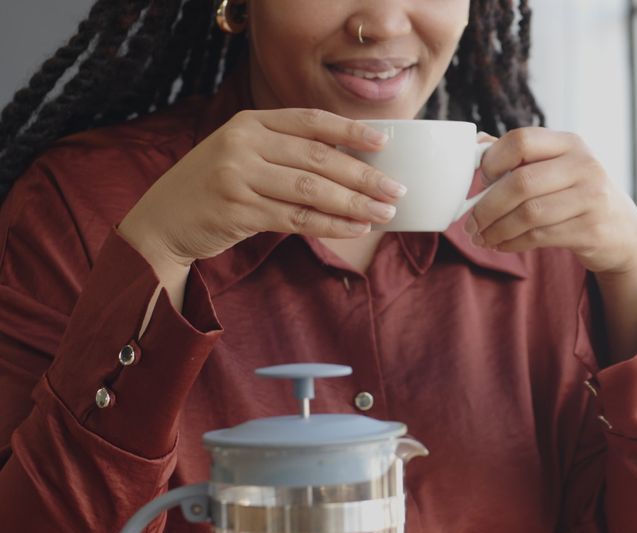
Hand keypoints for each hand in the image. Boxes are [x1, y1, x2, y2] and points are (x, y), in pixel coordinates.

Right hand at [118, 108, 404, 274]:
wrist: (161, 221)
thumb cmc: (214, 188)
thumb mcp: (242, 154)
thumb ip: (285, 150)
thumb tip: (351, 160)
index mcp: (249, 122)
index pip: (310, 120)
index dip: (350, 131)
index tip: (384, 143)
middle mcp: (242, 144)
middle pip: (318, 158)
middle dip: (363, 175)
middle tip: (396, 189)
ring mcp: (237, 177)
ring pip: (311, 190)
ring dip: (354, 203)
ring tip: (384, 212)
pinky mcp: (237, 211)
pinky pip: (296, 218)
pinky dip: (331, 224)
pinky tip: (356, 228)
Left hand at [465, 127, 636, 276]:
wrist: (622, 231)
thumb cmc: (578, 195)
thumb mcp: (558, 167)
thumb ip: (520, 155)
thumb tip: (476, 144)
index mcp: (570, 143)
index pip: (521, 140)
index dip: (492, 160)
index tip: (480, 181)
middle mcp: (585, 166)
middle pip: (521, 182)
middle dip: (487, 206)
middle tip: (470, 223)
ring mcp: (592, 198)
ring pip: (528, 214)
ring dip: (496, 229)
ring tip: (481, 238)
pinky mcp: (592, 230)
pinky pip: (539, 237)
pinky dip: (512, 243)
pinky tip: (501, 244)